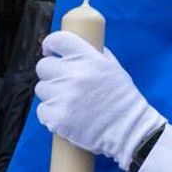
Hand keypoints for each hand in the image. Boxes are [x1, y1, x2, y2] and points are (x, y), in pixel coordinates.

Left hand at [35, 31, 165, 170]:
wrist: (130, 131)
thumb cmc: (122, 99)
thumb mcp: (114, 69)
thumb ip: (95, 55)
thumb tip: (74, 48)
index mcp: (90, 59)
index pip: (58, 40)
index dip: (50, 44)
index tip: (50, 52)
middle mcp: (75, 75)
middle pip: (43, 65)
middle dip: (51, 73)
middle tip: (63, 83)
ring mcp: (64, 97)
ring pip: (41, 88)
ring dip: (51, 94)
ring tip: (70, 103)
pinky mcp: (57, 118)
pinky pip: (42, 110)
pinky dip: (50, 114)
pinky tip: (67, 116)